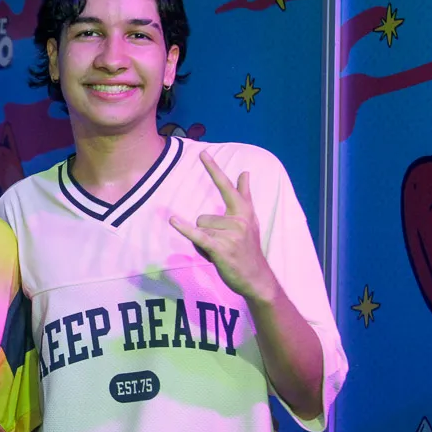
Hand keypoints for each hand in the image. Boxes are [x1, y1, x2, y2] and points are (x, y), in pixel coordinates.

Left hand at [169, 151, 278, 303]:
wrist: (257, 278)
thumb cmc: (249, 248)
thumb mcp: (251, 220)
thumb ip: (245, 195)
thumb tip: (245, 172)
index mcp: (244, 212)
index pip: (227, 187)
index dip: (214, 170)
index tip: (203, 154)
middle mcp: (239, 220)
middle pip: (204, 217)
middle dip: (207, 232)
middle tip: (223, 245)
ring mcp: (230, 234)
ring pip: (200, 230)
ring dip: (204, 243)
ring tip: (220, 252)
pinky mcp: (221, 248)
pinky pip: (198, 235)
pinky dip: (185, 229)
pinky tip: (174, 221)